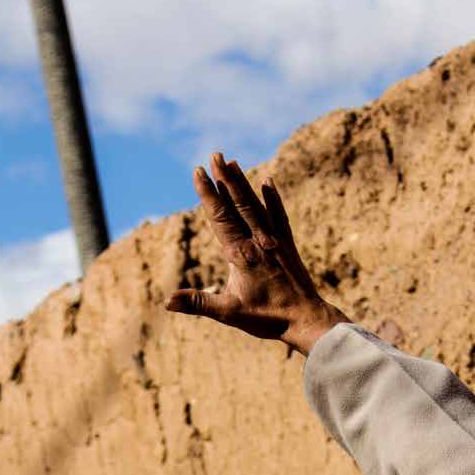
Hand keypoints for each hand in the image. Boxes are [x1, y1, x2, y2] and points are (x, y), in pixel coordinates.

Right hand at [165, 152, 347, 355]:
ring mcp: (275, 242)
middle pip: (239, 203)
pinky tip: (268, 182)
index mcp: (241, 254)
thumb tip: (167, 302)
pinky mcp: (288, 246)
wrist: (306, 319)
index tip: (199, 171)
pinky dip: (273, 199)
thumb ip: (198, 303)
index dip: (208, 193)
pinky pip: (279, 216)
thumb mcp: (229, 312)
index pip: (220, 217)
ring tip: (233, 162)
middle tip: (215, 155)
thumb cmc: (268, 318)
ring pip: (257, 205)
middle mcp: (258, 242)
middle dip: (225, 178)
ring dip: (244, 183)